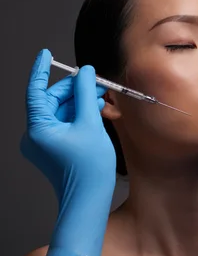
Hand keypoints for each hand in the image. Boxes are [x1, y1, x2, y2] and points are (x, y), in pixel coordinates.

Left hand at [20, 49, 116, 255]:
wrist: (88, 202)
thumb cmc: (89, 168)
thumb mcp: (90, 123)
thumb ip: (86, 93)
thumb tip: (85, 72)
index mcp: (38, 128)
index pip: (36, 90)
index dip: (40, 70)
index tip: (45, 54)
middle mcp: (36, 135)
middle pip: (54, 100)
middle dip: (76, 91)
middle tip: (97, 83)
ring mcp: (44, 142)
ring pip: (62, 111)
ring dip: (82, 104)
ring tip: (104, 102)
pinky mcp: (53, 147)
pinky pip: (66, 123)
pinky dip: (81, 116)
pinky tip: (99, 114)